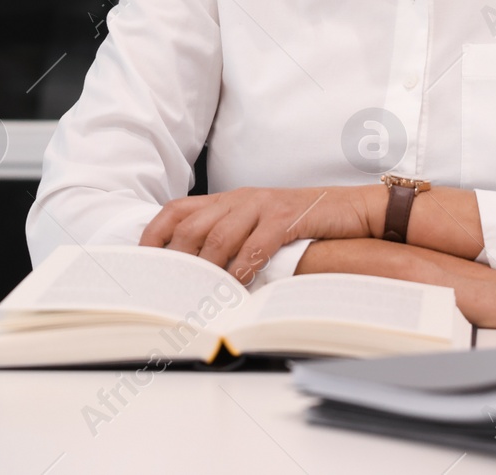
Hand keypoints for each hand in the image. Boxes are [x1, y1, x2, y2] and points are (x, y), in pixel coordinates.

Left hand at [139, 186, 376, 282]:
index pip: (176, 210)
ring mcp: (262, 205)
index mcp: (229, 199)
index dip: (153, 235)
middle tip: (168, 293)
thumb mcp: (260, 225)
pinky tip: (236, 288)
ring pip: (218, 237)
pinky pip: (255, 245)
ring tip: (197, 298)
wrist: (353, 208)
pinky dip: (241, 269)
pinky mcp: (287, 217)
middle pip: (191, 227)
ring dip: (205, 271)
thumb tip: (198, 277)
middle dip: (176, 262)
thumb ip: (232, 240)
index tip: (142, 264)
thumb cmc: (305, 223)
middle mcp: (240, 198)